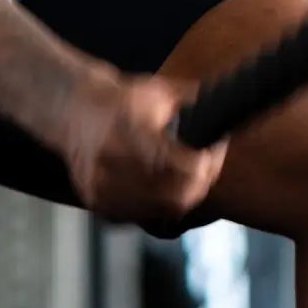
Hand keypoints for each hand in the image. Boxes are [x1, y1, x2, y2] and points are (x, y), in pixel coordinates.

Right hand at [59, 68, 227, 225]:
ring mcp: (101, 186)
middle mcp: (111, 160)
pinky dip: (156, 207)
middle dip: (199, 184)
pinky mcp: (95, 201)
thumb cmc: (124, 99)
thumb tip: (233, 114)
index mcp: (129, 128)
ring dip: (180, 198)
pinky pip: (139, 217)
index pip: (184, 166)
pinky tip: (158, 187)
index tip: (214, 151)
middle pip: (176, 197)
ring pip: (161, 212)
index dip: (208, 163)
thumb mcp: (160, 90)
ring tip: (184, 176)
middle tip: (206, 168)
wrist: (74, 109)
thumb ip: (195, 104)